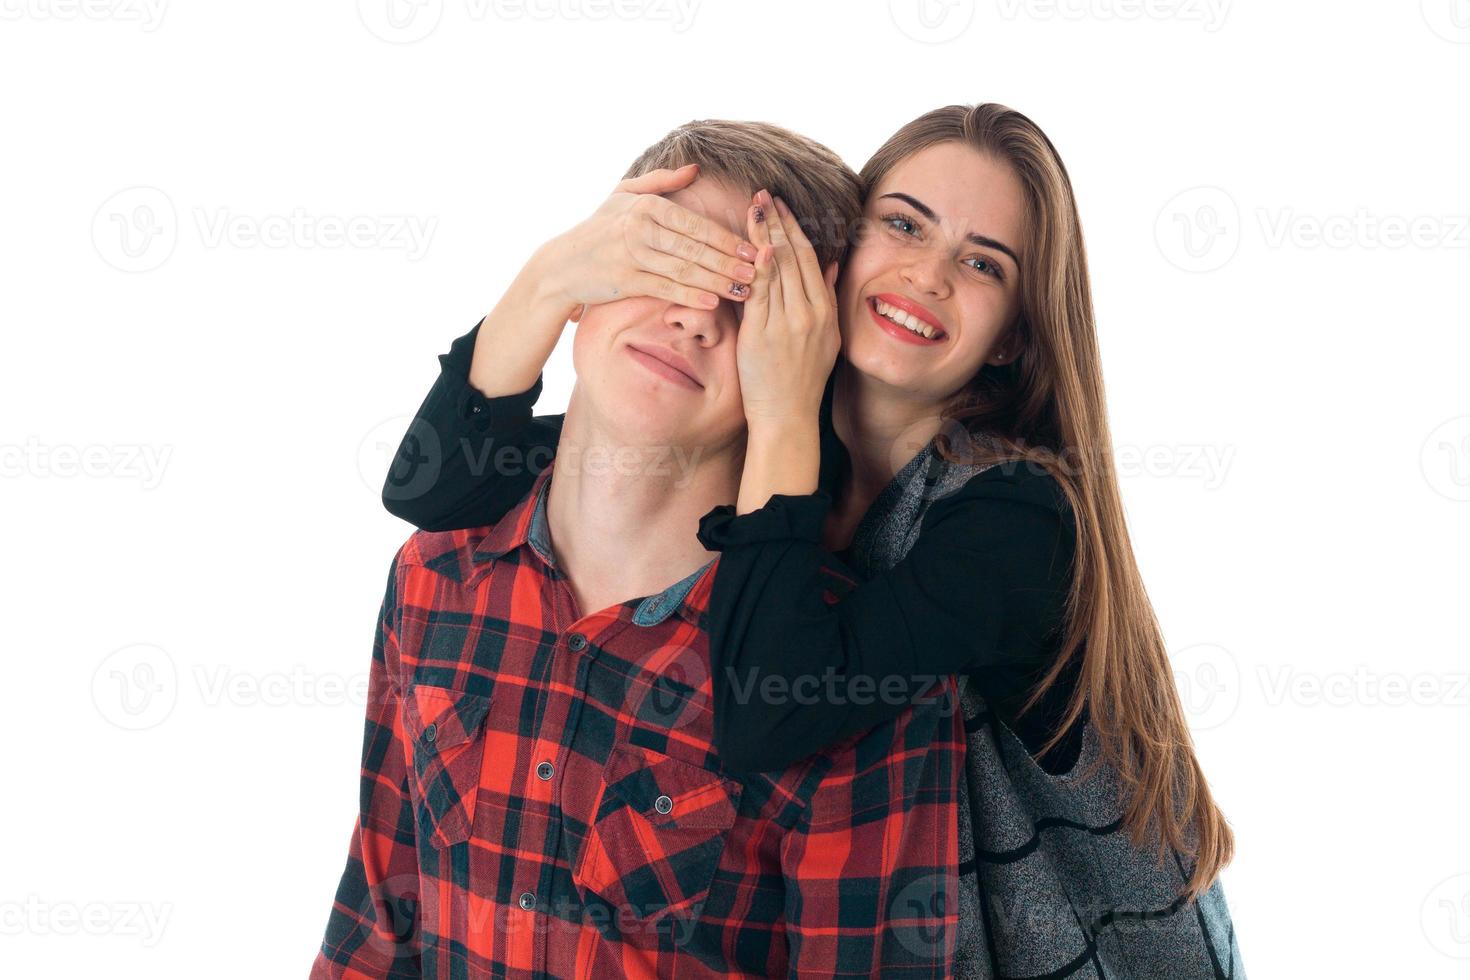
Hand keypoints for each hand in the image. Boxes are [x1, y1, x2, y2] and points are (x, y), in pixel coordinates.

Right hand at [541, 164, 758, 321]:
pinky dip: (691, 295)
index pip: (696, 224)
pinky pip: (666, 288)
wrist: (563, 264)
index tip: (754, 248)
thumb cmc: (599, 228)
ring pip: (685, 268)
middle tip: (759, 271)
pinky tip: (714, 301)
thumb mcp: (624, 195)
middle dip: (731, 261)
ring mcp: (633, 254)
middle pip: (696, 247)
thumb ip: (661, 181)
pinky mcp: (626, 280)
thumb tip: (695, 169)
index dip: (728, 238)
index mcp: (647, 206)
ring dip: (718, 280)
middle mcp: (640, 227)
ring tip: (745, 289)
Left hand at [736, 188, 840, 428]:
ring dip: (762, 235)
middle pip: (792, 257)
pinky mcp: (763, 335)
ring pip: (775, 269)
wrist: (787, 416)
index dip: (794, 228)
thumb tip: (831, 264)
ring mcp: (787, 323)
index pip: (808, 258)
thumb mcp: (826, 337)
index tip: (781, 205)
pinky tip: (751, 245)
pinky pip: (759, 293)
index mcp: (824, 311)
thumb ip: (826, 297)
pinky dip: (756, 268)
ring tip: (752, 208)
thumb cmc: (801, 379)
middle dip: (777, 222)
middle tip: (763, 194)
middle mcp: (809, 313)